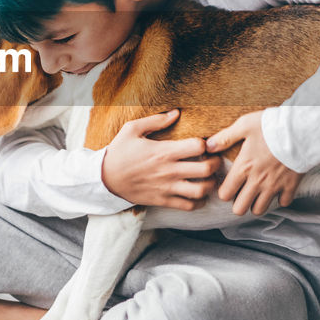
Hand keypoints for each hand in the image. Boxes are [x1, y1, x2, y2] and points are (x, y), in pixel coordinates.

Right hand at [100, 109, 222, 210]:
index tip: (204, 143)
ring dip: (210, 184)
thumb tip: (176, 113)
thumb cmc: (119, 152)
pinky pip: (189, 206)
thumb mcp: (132, 129)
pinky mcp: (163, 201)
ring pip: (201, 191)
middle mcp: (169, 171)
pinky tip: (197, 194)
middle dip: (215, 163)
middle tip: (214, 160)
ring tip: (208, 178)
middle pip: (206, 169)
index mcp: (164, 151)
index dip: (206, 143)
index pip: (198, 146)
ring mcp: (167, 188)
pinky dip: (198, 202)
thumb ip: (156, 120)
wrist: (104, 178)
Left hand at [205, 111, 303, 215]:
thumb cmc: (271, 125)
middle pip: (240, 209)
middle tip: (240, 195)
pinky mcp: (291, 186)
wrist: (302, 129)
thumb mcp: (244, 125)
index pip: (225, 194)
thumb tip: (207, 146)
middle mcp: (257, 181)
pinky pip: (283, 203)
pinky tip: (278, 190)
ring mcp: (274, 186)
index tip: (228, 186)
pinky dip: (280, 199)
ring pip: (259, 210)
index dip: (224, 192)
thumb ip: (225, 137)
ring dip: (256, 204)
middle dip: (237, 204)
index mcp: (244, 167)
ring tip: (256, 194)